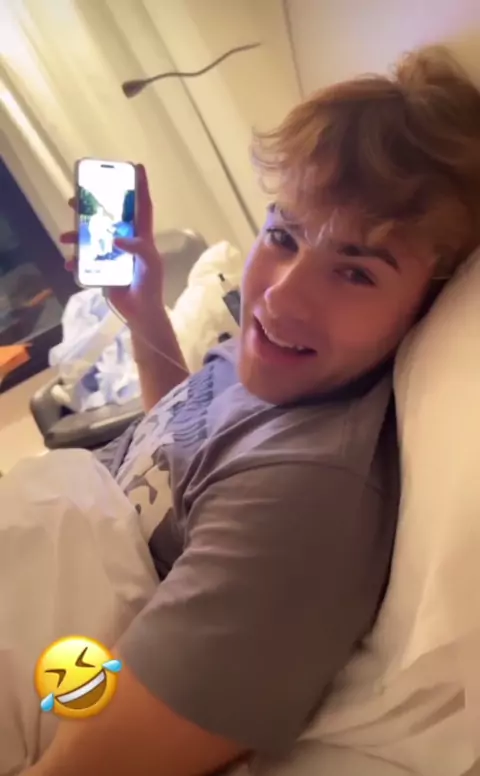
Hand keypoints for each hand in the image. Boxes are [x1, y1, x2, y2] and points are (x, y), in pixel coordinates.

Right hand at [60, 164, 164, 330]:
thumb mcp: (150, 264)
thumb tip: (115, 238)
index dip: (140, 187)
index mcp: (142, 236)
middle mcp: (126, 241)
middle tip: (75, 199)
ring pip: (91, 237)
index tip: (136, 167)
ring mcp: (112, 254)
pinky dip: (75, 260)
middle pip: (108, 217)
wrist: (141, 313)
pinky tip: (69, 262)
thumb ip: (137, 248)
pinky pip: (84, 260)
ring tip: (64, 235)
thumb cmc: (150, 286)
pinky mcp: (102, 269)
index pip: (142, 207)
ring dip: (76, 234)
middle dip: (91, 207)